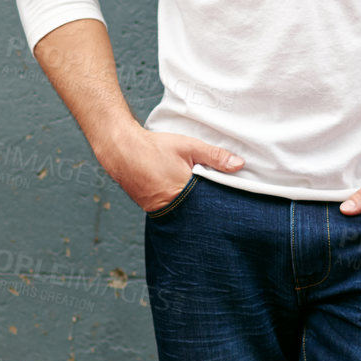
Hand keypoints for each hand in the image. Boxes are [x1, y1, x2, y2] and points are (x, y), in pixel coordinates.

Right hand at [101, 127, 244, 213]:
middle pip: (199, 212)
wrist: (121, 149)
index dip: (221, 201)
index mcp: (182, 192)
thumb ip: (215, 156)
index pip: (210, 205)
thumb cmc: (154, 147)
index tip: (231, 201)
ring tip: (196, 195)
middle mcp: (170, 206)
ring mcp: (158, 211)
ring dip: (193, 206)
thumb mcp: (189, 147)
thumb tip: (239, 164)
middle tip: (214, 199)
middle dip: (208, 207)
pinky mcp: (151, 210)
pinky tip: (181, 195)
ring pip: (185, 213)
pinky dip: (179, 205)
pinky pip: (171, 211)